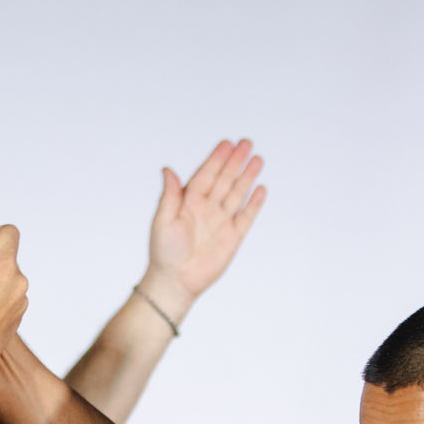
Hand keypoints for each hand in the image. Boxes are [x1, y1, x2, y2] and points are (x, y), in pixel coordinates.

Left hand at [139, 138, 267, 316]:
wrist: (176, 281)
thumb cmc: (164, 251)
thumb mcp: (163, 220)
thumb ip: (170, 195)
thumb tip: (167, 169)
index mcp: (189, 201)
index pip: (206, 174)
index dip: (216, 159)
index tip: (227, 144)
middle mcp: (207, 208)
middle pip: (224, 179)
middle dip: (235, 161)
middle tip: (246, 143)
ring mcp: (221, 222)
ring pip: (237, 193)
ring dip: (247, 176)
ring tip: (257, 159)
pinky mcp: (233, 237)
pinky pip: (246, 216)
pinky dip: (254, 203)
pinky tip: (260, 188)